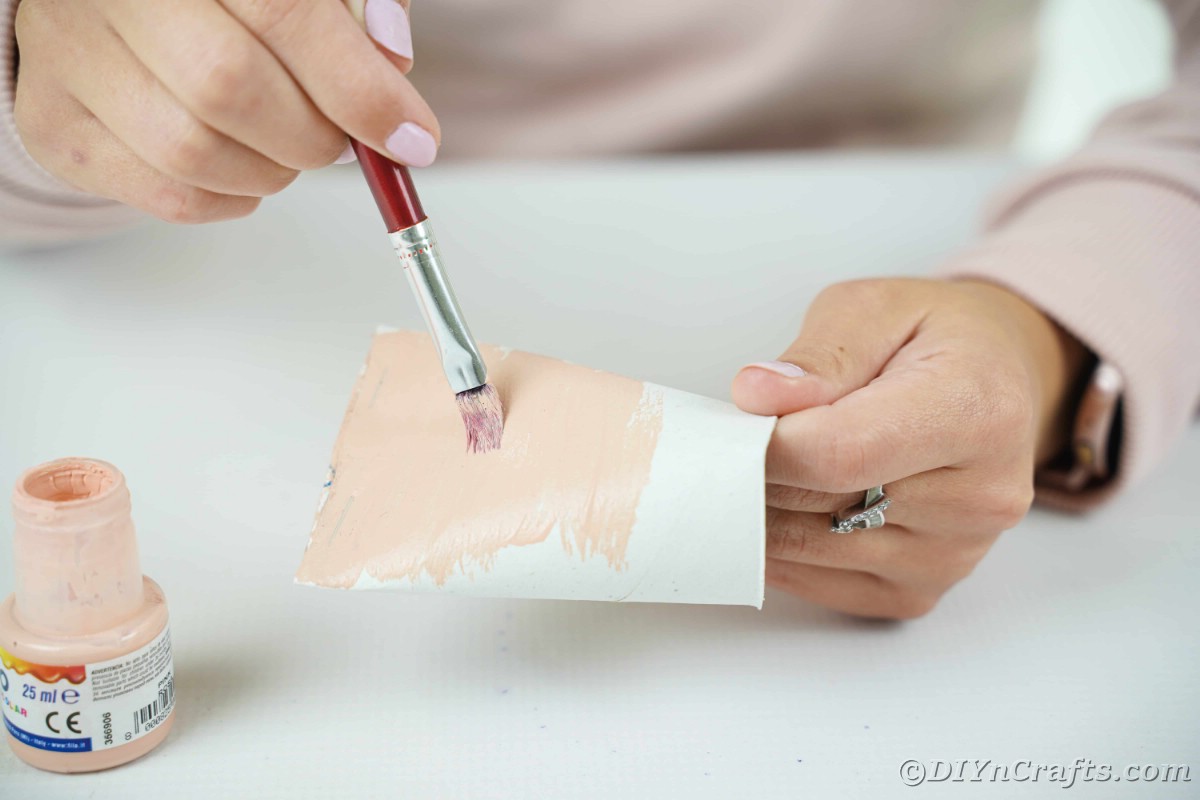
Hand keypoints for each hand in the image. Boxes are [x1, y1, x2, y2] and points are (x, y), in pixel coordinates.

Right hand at [14, 0, 435, 222]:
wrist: (109, 2)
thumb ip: (359, 2)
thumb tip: (392, 60)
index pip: (283, 11)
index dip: (359, 87)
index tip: (411, 138)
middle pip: (229, 86)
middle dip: (314, 136)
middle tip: (342, 143)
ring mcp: (69, 53)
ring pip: (193, 151)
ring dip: (274, 172)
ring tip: (290, 147)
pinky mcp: (55, 122)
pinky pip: (168, 195)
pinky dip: (232, 198)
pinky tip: (244, 165)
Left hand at [731, 278, 1087, 618]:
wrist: (998, 382)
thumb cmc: (936, 339)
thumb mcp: (877, 308)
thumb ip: (819, 354)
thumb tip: (757, 395)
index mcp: (976, 412)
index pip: (839, 454)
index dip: (766, 443)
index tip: (733, 424)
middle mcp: (978, 497)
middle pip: (816, 503)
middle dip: (757, 470)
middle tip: (736, 437)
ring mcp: (952, 555)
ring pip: (807, 549)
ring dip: (764, 509)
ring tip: (768, 462)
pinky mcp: (920, 591)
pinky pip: (818, 584)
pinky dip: (783, 548)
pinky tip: (787, 503)